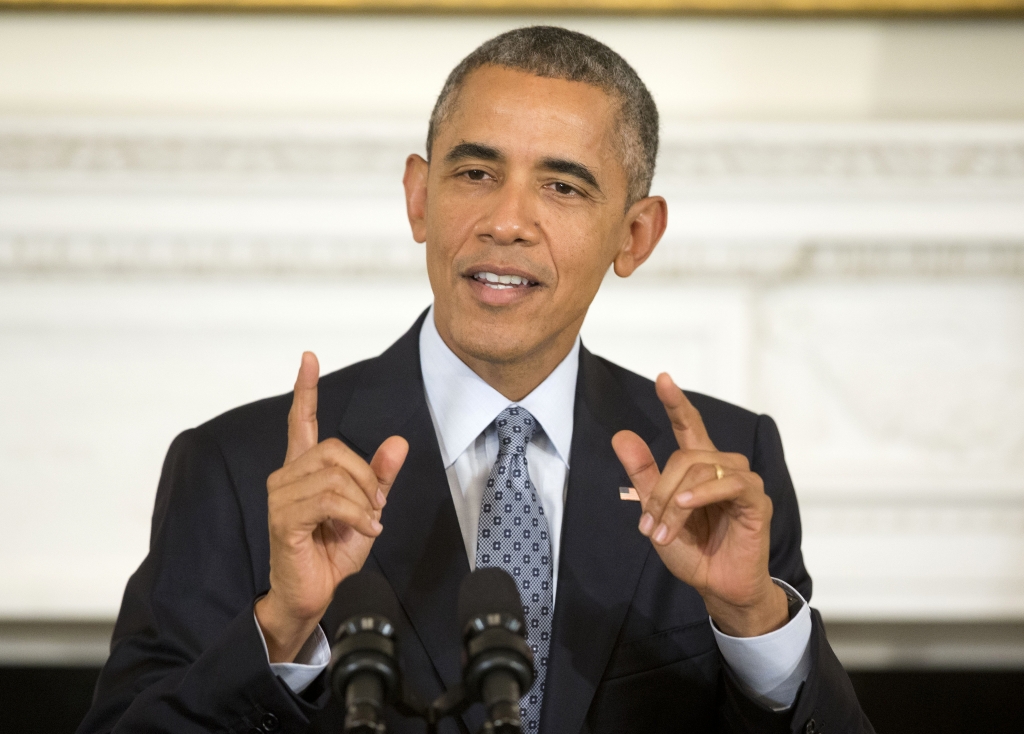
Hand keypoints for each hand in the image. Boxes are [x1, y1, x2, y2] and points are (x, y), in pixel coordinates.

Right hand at [255, 352, 407, 661]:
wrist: (318, 595)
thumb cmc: (334, 552)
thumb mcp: (367, 508)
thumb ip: (380, 476)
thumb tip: (399, 442)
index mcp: (303, 470)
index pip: (300, 421)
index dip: (305, 389)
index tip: (309, 357)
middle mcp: (286, 477)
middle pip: (334, 449)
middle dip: (367, 477)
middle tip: (376, 508)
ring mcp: (281, 498)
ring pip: (334, 476)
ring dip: (363, 501)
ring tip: (367, 523)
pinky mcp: (284, 520)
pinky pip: (329, 501)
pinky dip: (356, 515)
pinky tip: (363, 531)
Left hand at [612, 373, 787, 637]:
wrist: (716, 586)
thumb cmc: (692, 550)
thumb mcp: (656, 512)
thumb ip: (642, 474)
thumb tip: (621, 435)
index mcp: (699, 466)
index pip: (689, 425)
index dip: (676, 402)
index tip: (663, 378)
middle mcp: (723, 466)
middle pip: (684, 455)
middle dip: (659, 491)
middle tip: (649, 527)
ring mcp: (742, 482)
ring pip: (701, 468)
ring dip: (675, 502)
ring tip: (664, 532)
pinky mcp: (757, 500)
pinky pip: (731, 482)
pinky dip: (703, 493)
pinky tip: (686, 507)